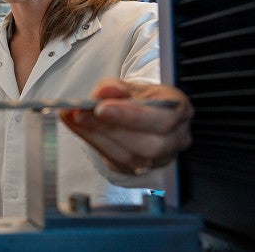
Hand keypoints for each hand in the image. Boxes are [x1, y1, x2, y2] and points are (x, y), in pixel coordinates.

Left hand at [59, 78, 192, 174]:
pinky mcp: (139, 170)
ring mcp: (160, 158)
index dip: (132, 116)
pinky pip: (116, 163)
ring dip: (97, 137)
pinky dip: (93, 143)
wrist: (135, 113)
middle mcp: (176, 138)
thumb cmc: (136, 98)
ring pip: (131, 158)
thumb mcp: (126, 85)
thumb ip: (113, 87)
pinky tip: (77, 127)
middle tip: (81, 114)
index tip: (101, 107)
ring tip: (75, 118)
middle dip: (111, 130)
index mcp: (178, 109)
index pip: (164, 119)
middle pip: (150, 144)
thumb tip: (103, 92)